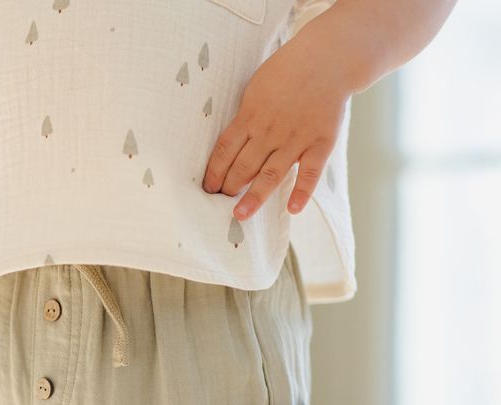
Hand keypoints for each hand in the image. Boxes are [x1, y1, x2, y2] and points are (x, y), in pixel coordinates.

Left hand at [202, 27, 352, 220]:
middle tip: (219, 203)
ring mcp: (296, 138)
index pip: (224, 150)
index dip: (213, 172)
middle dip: (229, 187)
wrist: (329, 57)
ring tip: (240, 215)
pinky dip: (302, 191)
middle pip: (243, 165)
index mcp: (250, 116)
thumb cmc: (288, 72)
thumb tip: (228, 146)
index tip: (207, 188)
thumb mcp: (256, 88)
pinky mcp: (320, 142)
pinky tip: (292, 208)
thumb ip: (244, 117)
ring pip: (270, 174)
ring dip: (254, 197)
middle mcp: (270, 130)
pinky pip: (310, 172)